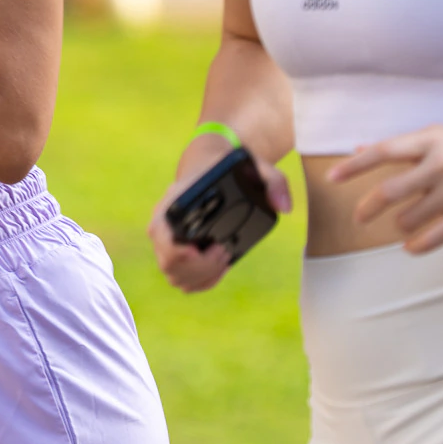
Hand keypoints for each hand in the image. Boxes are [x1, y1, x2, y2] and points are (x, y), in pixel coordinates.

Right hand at [149, 135, 291, 293]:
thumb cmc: (228, 165)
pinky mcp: (175, 249)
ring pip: (172, 273)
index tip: (206, 248)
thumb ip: (274, 182)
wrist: (208, 162)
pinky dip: (197, 281)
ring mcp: (167, 237)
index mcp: (175, 199)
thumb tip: (284, 207)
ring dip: (199, 276)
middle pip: (167, 262)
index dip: (179, 251)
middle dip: (200, 267)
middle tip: (224, 251)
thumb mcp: (255, 166)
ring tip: (223, 259)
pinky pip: (178, 277)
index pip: (158, 232)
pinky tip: (217, 270)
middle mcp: (164, 220)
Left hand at [328, 119, 442, 253]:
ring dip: (401, 225)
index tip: (331, 178)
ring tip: (405, 223)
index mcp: (429, 140)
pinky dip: (417, 245)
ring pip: (409, 218)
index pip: (382, 152)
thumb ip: (402, 147)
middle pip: (389, 191)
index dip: (353, 167)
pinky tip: (410, 247)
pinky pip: (435, 237)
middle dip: (368, 208)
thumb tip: (360, 147)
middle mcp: (440, 163)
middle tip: (359, 217)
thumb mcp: (441, 135)